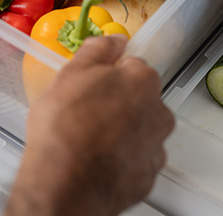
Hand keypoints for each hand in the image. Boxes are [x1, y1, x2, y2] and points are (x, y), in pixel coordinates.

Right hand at [4, 36, 174, 215]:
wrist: (64, 183)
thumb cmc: (65, 128)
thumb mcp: (71, 73)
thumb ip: (97, 50)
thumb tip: (112, 40)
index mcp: (142, 81)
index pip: (132, 65)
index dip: (108, 73)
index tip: (91, 82)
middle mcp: (158, 113)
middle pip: (139, 98)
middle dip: (117, 101)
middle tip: (84, 110)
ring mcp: (155, 148)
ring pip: (139, 130)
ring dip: (120, 130)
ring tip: (87, 138)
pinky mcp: (147, 177)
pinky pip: (135, 159)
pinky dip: (120, 158)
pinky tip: (96, 159)